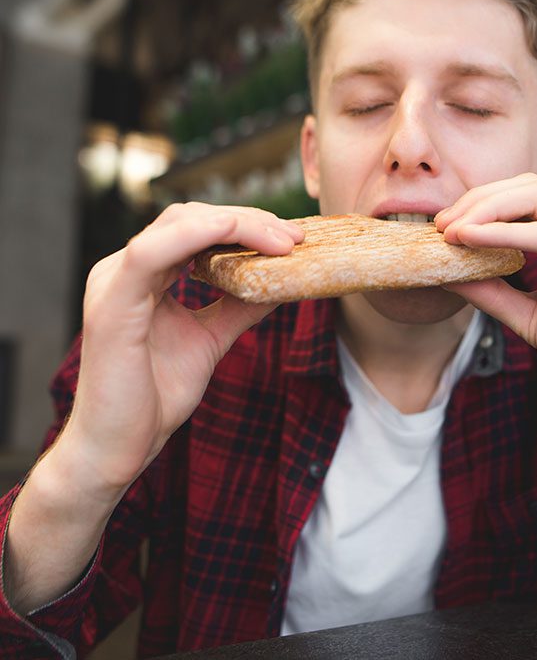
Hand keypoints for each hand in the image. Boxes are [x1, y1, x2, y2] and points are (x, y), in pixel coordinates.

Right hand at [57, 203, 303, 501]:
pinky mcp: (111, 304)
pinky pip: (151, 254)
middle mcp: (124, 270)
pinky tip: (233, 230)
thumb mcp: (210, 339)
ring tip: (281, 241)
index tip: (290, 237)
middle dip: (248, 221)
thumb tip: (280, 282)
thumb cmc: (155, 396)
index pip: (195, 229)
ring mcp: (114, 283)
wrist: (119, 448)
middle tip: (294, 236)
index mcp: (144, 277)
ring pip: (176, 225)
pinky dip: (195, 236)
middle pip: (190, 218)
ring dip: (235, 225)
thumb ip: (238, 307)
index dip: (245, 225)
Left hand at [435, 173, 536, 427]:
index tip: (444, 227)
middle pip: (530, 187)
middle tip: (440, 225)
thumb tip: (446, 273)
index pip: (528, 197)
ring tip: (451, 231)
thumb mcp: (530, 316)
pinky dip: (505, 234)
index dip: (482, 204)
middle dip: (479, 200)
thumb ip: (492, 292)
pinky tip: (471, 241)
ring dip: (487, 210)